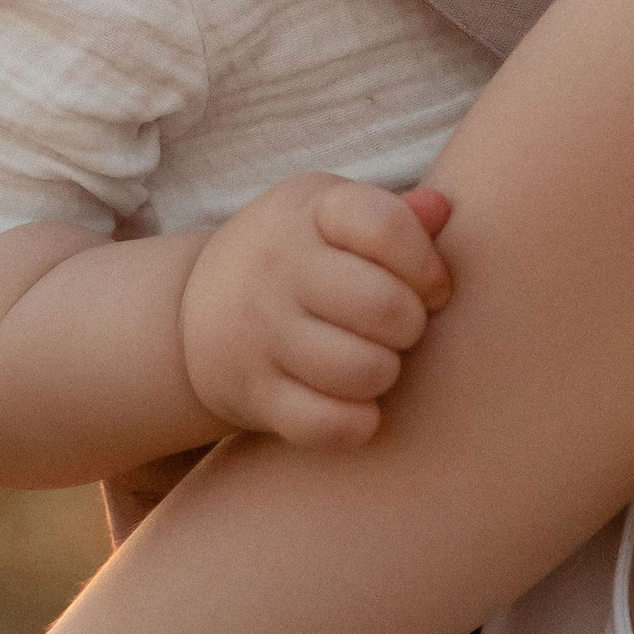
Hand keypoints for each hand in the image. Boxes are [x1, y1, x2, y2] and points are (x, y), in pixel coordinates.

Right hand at [177, 177, 453, 450]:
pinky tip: (359, 407)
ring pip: (363, 369)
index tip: (432, 286)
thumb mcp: (332, 215)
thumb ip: (394, 214)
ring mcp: (262, 333)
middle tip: (400, 328)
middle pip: (385, 306)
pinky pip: (326, 424)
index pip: (387, 227)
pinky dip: (357, 424)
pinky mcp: (254, 393)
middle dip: (412, 324)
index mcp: (310, 212)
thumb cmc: (296, 257)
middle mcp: (279, 268)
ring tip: (376, 361)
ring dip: (386, 372)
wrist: (192, 312)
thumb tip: (441, 209)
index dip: (427, 264)